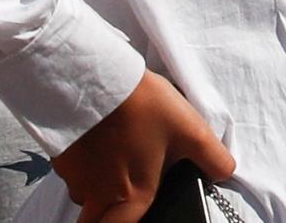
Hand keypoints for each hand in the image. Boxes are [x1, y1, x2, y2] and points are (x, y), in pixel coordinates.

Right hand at [52, 70, 235, 222]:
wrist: (92, 76)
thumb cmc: (142, 107)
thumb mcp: (189, 130)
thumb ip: (212, 157)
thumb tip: (226, 172)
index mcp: (131, 196)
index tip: (129, 216)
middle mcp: (98, 195)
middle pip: (94, 221)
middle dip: (102, 215)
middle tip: (115, 196)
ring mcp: (74, 177)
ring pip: (83, 192)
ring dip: (94, 183)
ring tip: (111, 155)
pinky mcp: (59, 155)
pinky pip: (71, 169)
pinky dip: (82, 161)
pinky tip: (95, 138)